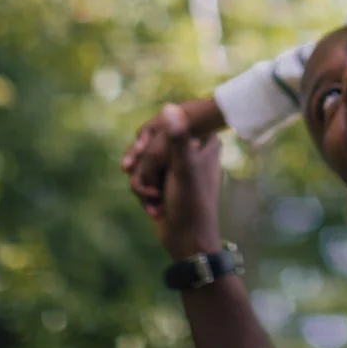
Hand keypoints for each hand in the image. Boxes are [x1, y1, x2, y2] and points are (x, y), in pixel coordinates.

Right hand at [146, 103, 224, 259]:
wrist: (187, 240)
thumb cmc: (191, 204)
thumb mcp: (184, 168)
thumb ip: (177, 138)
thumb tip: (169, 107)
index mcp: (205, 141)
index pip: (171, 126)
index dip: (156, 145)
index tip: (158, 162)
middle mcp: (192, 150)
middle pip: (153, 145)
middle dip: (146, 169)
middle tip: (156, 188)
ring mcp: (177, 166)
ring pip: (144, 162)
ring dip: (144, 184)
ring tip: (156, 200)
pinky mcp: (164, 180)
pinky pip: (141, 177)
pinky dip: (144, 193)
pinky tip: (155, 209)